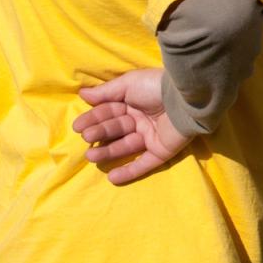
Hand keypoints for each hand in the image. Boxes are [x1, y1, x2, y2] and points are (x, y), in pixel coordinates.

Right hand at [74, 69, 191, 184]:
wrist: (185, 99)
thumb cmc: (155, 87)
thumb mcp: (128, 84)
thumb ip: (105, 92)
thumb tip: (83, 95)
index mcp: (135, 102)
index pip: (110, 112)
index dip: (94, 119)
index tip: (77, 127)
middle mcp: (142, 119)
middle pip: (116, 129)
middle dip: (100, 133)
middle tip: (87, 137)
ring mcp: (152, 136)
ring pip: (126, 147)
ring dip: (108, 152)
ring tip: (91, 156)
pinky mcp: (162, 151)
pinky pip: (144, 164)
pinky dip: (129, 172)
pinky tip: (112, 178)